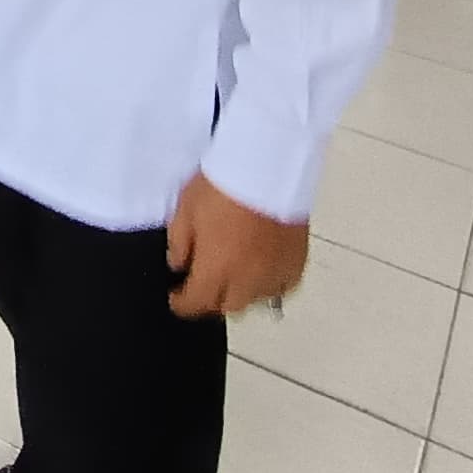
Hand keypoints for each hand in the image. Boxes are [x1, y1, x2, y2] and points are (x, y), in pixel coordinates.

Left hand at [166, 175, 312, 317]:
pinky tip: (261, 270)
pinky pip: (282, 286)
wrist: (266, 165)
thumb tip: (178, 264)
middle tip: (203, 283)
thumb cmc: (224, 183)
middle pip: (226, 307)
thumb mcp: (185, 209)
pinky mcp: (296, 262)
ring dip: (240, 292)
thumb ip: (179, 243)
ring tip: (233, 274)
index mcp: (216, 270)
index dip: (181, 304)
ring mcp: (274, 273)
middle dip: (211, 299)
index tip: (176, 298)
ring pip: (255, 300)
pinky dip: (269, 283)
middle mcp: (247, 280)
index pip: (196, 303)